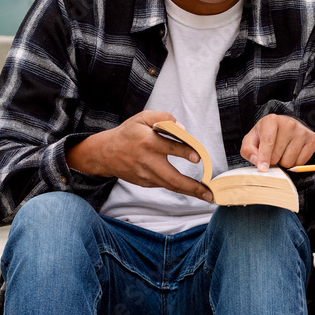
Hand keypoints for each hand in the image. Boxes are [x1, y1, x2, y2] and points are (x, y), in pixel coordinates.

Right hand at [66, 110, 212, 201]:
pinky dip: (179, 188)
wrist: (105, 153)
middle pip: (173, 178)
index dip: (186, 152)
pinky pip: (164, 185)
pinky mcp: (145, 183)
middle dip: (193, 187)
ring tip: (207, 196)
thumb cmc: (128, 133)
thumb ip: (163, 118)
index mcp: (148, 142)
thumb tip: (183, 128)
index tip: (198, 157)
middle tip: (209, 193)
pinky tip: (192, 189)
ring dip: (190, 192)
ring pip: (170, 186)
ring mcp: (146, 175)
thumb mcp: (142, 118)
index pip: (170, 148)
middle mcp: (148, 162)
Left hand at [241, 114, 314, 170]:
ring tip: (282, 151)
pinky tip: (292, 152)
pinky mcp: (312, 139)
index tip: (262, 169)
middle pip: (277, 155)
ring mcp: (302, 131)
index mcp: (271, 120)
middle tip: (273, 152)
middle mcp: (289, 123)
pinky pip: (300, 162)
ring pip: (289, 161)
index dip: (264, 157)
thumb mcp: (251, 140)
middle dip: (272, 159)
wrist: (285, 127)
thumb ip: (248, 150)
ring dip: (283, 162)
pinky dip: (295, 162)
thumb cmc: (265, 135)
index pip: (268, 142)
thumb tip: (257, 161)